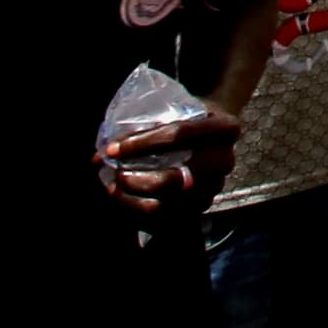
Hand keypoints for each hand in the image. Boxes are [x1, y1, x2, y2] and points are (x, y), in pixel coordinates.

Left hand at [98, 107, 243, 223]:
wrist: (211, 134)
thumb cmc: (186, 118)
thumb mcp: (175, 110)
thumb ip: (142, 126)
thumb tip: (102, 153)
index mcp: (225, 129)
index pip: (180, 135)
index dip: (142, 143)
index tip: (112, 148)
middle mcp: (225, 161)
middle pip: (175, 179)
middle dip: (137, 179)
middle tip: (114, 172)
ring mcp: (215, 187)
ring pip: (167, 203)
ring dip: (134, 196)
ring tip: (114, 185)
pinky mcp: (202, 206)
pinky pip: (165, 218)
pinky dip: (138, 210)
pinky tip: (123, 198)